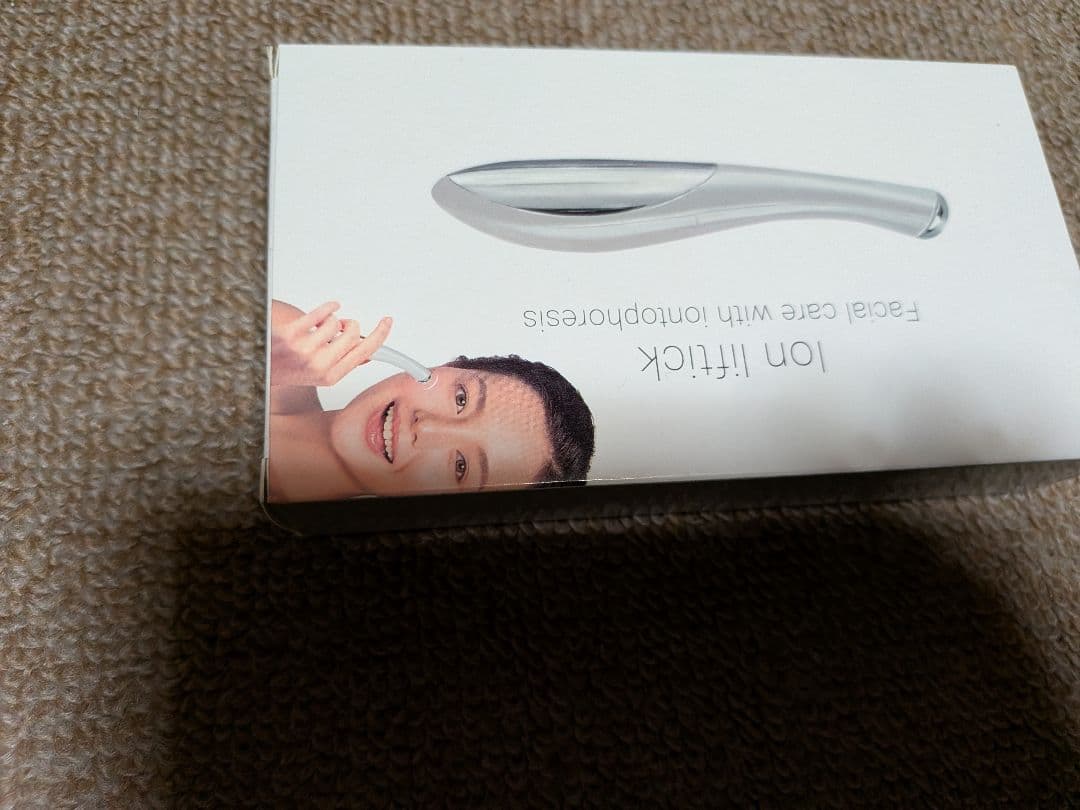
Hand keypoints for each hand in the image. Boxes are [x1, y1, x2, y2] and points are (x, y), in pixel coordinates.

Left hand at [270, 300, 391, 386]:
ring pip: (336, 322)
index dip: (380, 334)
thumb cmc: (286, 370)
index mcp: (330, 375)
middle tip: (344, 325)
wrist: (257, 369)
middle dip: (351, 324)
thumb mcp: (318, 375)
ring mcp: (304, 349)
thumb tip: (366, 355)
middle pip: (354, 333)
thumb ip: (343, 364)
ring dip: (332, 320)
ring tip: (321, 326)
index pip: (365, 351)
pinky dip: (329, 306)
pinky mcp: (291, 334)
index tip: (386, 322)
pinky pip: (320, 313)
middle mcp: (318, 364)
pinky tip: (329, 308)